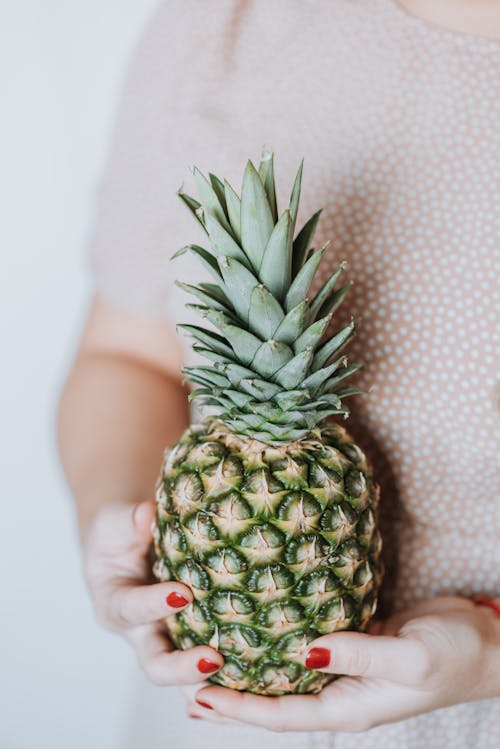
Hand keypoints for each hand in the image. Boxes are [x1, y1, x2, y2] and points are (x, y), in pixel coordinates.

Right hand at [83, 499, 223, 685]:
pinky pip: (207, 666)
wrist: (128, 543)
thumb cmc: (119, 533)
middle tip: (212, 659)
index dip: (154, 604)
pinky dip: (226, 680)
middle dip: (182, 668)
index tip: (182, 594)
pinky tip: (258, 683)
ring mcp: (168, 639)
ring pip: (184, 676)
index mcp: (114, 603)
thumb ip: (129, 520)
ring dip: (209, 682)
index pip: (131, 609)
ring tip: (240, 686)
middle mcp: (140, 632)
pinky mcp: (192, 638)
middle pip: (155, 662)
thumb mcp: (115, 522)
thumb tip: (147, 514)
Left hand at [190, 596, 499, 730]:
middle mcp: (340, 692)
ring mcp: (346, 669)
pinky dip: (280, 644)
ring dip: (251, 671)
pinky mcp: (353, 645)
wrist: (484, 643)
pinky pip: (308, 648)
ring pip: (287, 674)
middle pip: (275, 700)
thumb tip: (306, 650)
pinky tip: (263, 630)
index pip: (282, 714)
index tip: (201, 698)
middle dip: (233, 698)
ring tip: (213, 664)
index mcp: (349, 707)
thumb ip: (358, 654)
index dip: (239, 709)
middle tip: (189, 689)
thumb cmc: (455, 656)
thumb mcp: (409, 658)